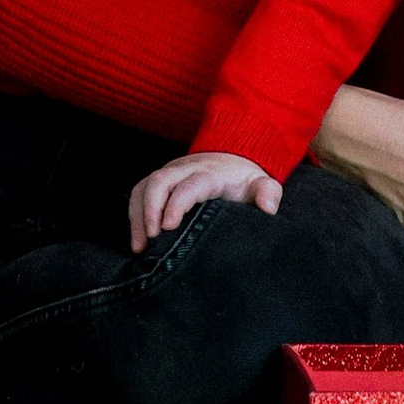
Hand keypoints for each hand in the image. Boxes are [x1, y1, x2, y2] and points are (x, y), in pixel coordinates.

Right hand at [129, 152, 280, 249]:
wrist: (233, 158)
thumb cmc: (245, 180)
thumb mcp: (262, 183)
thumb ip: (268, 192)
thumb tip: (267, 207)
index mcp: (211, 173)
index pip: (189, 185)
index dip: (176, 204)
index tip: (168, 227)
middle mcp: (186, 169)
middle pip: (160, 181)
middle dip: (150, 209)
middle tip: (150, 241)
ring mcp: (171, 174)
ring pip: (145, 186)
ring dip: (138, 215)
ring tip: (139, 246)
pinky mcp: (161, 181)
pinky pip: (140, 192)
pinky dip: (134, 214)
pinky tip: (137, 240)